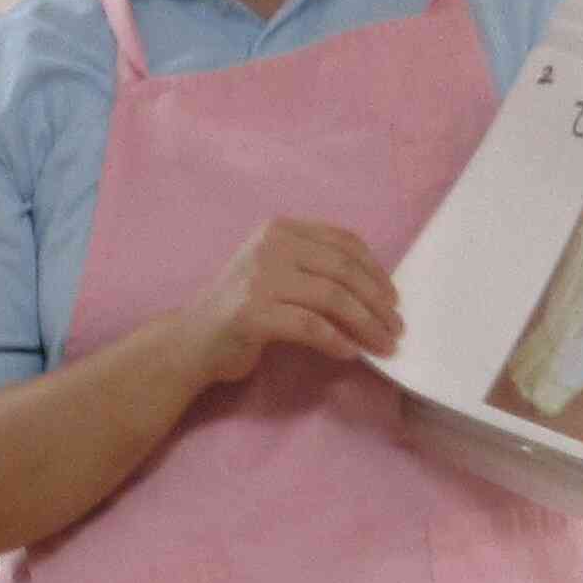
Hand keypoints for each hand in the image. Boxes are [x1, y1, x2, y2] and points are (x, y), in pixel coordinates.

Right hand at [181, 217, 401, 388]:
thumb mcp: (274, 275)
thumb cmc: (236, 315)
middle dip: (376, 301)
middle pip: (343, 269)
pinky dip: (335, 340)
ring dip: (364, 323)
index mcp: (281, 230)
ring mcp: (261, 279)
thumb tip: (370, 290)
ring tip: (381, 344)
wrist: (187, 344)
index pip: (343, 243)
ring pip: (332, 297)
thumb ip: (310, 268)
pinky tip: (349, 352)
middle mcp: (272, 246)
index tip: (391, 298)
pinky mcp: (254, 314)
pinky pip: (309, 326)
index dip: (375, 270)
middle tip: (395, 326)